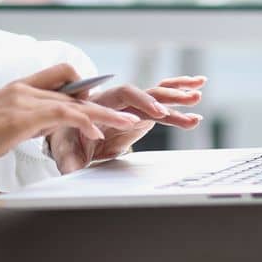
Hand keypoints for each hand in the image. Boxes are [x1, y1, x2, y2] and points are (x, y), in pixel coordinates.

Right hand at [0, 61, 140, 173]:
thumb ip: (26, 122)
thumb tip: (45, 128)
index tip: (102, 100)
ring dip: (106, 113)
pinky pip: (63, 114)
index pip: (59, 75)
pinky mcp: (21, 116)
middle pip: (73, 87)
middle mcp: (23, 88)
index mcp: (18, 88)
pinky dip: (84, 121)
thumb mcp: (2, 127)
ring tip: (128, 122)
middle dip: (103, 100)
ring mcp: (23, 100)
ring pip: (75, 101)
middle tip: (128, 110)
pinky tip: (98, 132)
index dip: (83, 86)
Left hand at [47, 75, 206, 174]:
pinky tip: (196, 91)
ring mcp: (129, 105)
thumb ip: (70, 160)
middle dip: (159, 99)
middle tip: (179, 107)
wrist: (69, 133)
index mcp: (99, 104)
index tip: (153, 117)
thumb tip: (72, 170)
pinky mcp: (140, 111)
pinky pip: (160, 100)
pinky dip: (177, 94)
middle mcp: (116, 100)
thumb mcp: (65, 150)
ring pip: (155, 94)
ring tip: (196, 97)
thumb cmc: (66, 138)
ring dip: (176, 94)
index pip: (120, 98)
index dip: (137, 106)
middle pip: (141, 92)